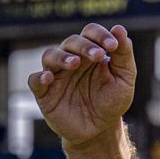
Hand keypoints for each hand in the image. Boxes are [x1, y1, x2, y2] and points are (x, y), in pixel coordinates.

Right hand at [28, 23, 136, 148]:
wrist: (100, 130)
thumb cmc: (112, 100)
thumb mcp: (124, 77)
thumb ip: (123, 53)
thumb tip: (119, 28)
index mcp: (91, 52)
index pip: (90, 32)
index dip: (100, 34)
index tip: (113, 46)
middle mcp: (72, 59)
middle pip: (71, 41)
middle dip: (85, 46)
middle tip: (98, 56)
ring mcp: (57, 75)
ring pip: (50, 55)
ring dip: (62, 56)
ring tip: (75, 63)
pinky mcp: (44, 93)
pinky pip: (34, 80)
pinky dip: (39, 77)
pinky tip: (50, 78)